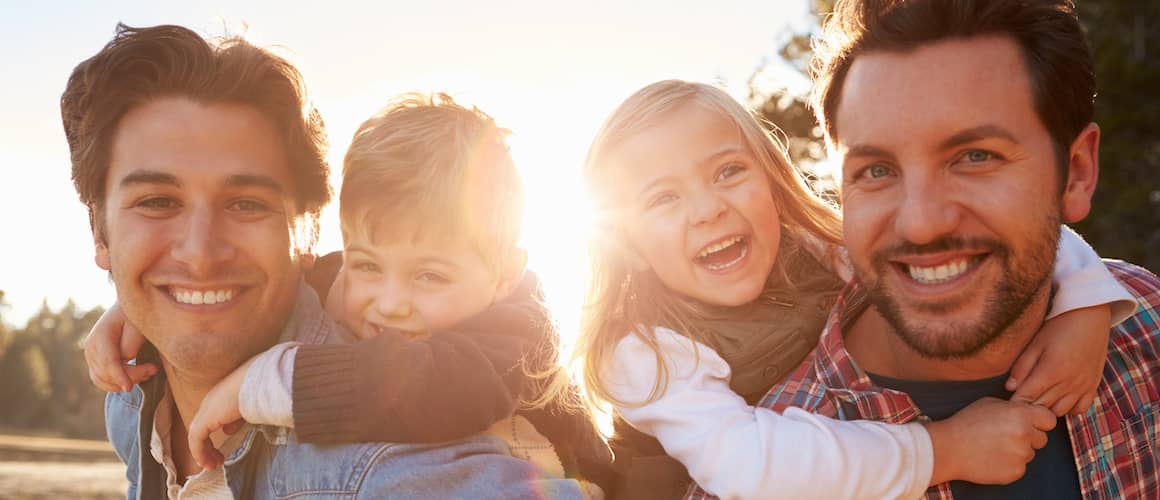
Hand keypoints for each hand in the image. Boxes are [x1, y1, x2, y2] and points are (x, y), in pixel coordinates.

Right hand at [83, 302, 155, 391]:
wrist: (126, 309)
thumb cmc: (136, 316)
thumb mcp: (137, 325)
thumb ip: (130, 343)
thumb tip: (125, 359)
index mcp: (100, 335)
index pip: (108, 361)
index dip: (118, 376)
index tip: (129, 388)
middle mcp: (91, 347)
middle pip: (106, 373)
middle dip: (130, 377)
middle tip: (153, 370)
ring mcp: (91, 356)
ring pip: (102, 380)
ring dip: (123, 382)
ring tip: (147, 373)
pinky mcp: (95, 362)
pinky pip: (101, 380)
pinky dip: (116, 384)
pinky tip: (134, 379)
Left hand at [188, 357, 253, 470]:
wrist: (256, 383)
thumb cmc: (258, 391)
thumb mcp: (247, 408)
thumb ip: (236, 419)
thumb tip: (227, 431)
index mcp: (220, 398)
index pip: (211, 420)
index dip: (213, 436)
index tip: (220, 451)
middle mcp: (210, 403)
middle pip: (202, 428)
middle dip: (207, 447)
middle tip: (215, 461)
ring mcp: (206, 410)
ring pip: (196, 434)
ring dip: (202, 452)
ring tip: (211, 465)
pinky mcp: (204, 419)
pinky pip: (195, 439)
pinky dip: (198, 452)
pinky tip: (205, 462)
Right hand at [925, 397, 1055, 485]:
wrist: (948, 448)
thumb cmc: (965, 423)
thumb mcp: (990, 403)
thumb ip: (1014, 408)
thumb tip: (1027, 412)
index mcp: (1020, 414)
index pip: (1049, 419)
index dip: (1040, 421)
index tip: (1031, 423)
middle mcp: (1025, 434)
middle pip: (1042, 438)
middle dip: (1029, 437)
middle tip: (1007, 435)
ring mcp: (1021, 455)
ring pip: (1030, 453)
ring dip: (1018, 451)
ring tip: (995, 447)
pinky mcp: (1015, 472)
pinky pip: (1020, 467)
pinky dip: (1009, 464)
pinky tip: (992, 457)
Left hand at [1007, 305, 1109, 415]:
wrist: (1090, 316)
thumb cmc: (1059, 326)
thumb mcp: (1036, 343)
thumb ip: (1022, 366)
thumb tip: (1010, 387)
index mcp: (1051, 371)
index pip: (1027, 397)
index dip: (1015, 402)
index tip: (1006, 403)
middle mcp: (1069, 383)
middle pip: (1042, 407)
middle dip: (1028, 407)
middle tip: (1018, 403)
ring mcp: (1083, 386)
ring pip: (1060, 412)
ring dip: (1046, 409)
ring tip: (1037, 400)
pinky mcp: (1094, 385)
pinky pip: (1081, 409)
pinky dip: (1068, 409)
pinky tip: (1058, 400)